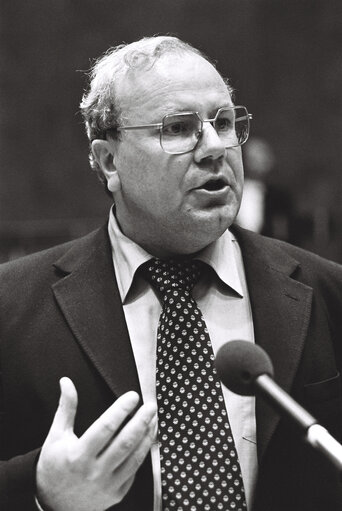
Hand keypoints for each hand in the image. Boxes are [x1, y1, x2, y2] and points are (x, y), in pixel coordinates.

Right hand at [36, 377, 156, 510]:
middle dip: (141, 420)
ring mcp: (107, 485)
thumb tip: (67, 382)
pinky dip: (143, 453)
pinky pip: (134, 471)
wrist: (52, 504)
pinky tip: (147, 439)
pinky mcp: (116, 494)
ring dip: (147, 436)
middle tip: (150, 405)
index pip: (106, 427)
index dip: (121, 409)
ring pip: (134, 457)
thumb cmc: (53, 467)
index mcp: (78, 455)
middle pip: (125, 441)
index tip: (132, 396)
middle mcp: (94, 471)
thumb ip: (66, 408)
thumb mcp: (56, 436)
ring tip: (153, 419)